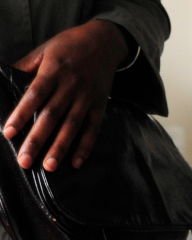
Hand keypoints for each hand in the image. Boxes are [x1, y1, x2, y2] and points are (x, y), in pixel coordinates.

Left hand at [3, 20, 128, 170]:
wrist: (104, 42)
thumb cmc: (69, 45)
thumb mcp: (44, 50)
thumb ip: (26, 67)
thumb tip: (6, 78)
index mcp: (53, 71)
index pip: (34, 96)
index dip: (21, 115)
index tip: (8, 132)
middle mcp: (71, 87)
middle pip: (51, 117)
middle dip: (38, 140)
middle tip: (25, 160)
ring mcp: (87, 98)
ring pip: (72, 126)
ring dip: (60, 148)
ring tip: (49, 166)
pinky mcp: (100, 106)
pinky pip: (93, 129)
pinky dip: (85, 146)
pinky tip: (75, 162)